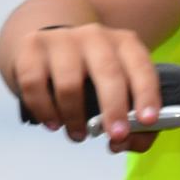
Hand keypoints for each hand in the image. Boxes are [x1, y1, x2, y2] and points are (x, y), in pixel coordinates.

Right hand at [11, 22, 161, 150]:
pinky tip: (53, 123)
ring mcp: (62, 39)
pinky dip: (44, 110)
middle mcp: (95, 36)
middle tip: (116, 137)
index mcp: (125, 44)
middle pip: (108, 71)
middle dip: (114, 109)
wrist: (52, 46)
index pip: (142, 67)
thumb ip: (133, 122)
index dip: (147, 94)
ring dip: (75, 117)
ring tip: (79, 135)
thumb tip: (123, 143)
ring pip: (69, 83)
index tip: (147, 121)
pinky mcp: (31, 47)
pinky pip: (35, 84)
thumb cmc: (94, 78)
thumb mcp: (120, 91)